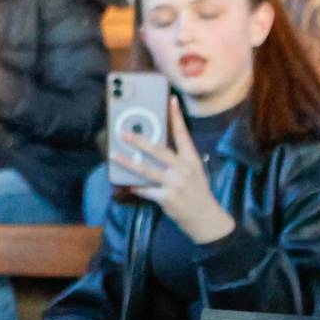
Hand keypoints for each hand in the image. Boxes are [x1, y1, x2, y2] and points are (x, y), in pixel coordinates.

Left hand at [108, 104, 235, 243]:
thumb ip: (179, 161)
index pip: (183, 135)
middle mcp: (184, 170)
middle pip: (159, 151)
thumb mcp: (195, 173)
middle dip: (140, 141)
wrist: (206, 219)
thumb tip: (155, 147)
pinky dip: (135, 187)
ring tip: (113, 155)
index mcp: (192, 160)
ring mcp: (175, 184)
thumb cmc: (197, 193)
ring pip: (147, 170)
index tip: (171, 100)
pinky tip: (124, 183)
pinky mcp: (167, 198)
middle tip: (124, 133)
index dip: (176, 117)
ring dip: (128, 162)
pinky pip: (145, 190)